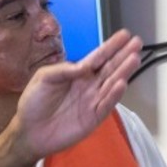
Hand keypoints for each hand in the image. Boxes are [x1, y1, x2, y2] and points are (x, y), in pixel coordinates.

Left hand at [9, 29, 141, 160]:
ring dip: (124, 71)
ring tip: (134, 58)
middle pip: (110, 68)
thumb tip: (84, 66)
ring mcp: (93, 101)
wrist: (29, 131)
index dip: (111, 46)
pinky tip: (122, 83)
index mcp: (78, 73)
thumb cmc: (34, 102)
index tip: (125, 35)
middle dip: (123, 55)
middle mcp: (89, 85)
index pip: (98, 57)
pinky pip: (106, 105)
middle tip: (137, 42)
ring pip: (112, 84)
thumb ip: (63, 69)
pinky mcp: (93, 118)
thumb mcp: (44, 78)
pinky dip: (115, 95)